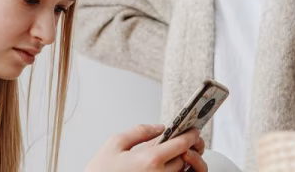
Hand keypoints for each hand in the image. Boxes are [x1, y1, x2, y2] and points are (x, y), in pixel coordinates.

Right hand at [86, 124, 206, 171]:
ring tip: (172, 153)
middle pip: (183, 159)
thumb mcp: (114, 144)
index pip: (180, 145)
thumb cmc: (100, 171)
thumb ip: (139, 131)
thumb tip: (159, 127)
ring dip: (179, 162)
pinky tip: (162, 166)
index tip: (193, 130)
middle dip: (185, 149)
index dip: (190, 136)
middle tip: (183, 140)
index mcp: (150, 160)